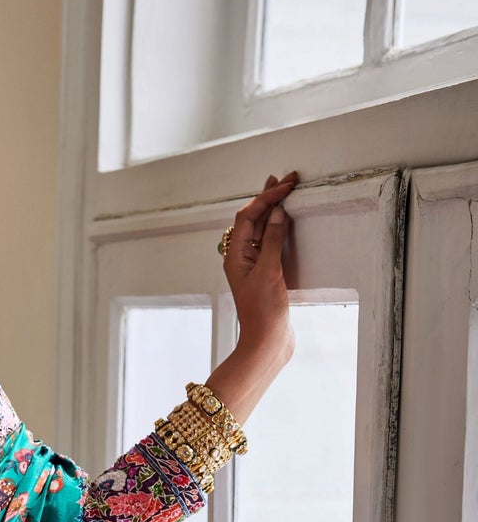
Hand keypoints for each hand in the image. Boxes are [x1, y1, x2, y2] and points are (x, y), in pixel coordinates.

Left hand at [222, 170, 297, 355]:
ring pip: (260, 230)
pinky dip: (279, 229)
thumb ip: (271, 240)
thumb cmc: (263, 312)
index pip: (247, 216)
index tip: (285, 184)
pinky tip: (286, 222)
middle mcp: (241, 259)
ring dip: (272, 210)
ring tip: (282, 191)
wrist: (267, 344)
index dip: (265, 197)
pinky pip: (271, 244)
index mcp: (235, 256)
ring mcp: (254, 267)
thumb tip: (276, 212)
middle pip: (252, 220)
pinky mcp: (267, 275)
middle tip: (286, 178)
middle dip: (268, 197)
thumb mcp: (269, 272)